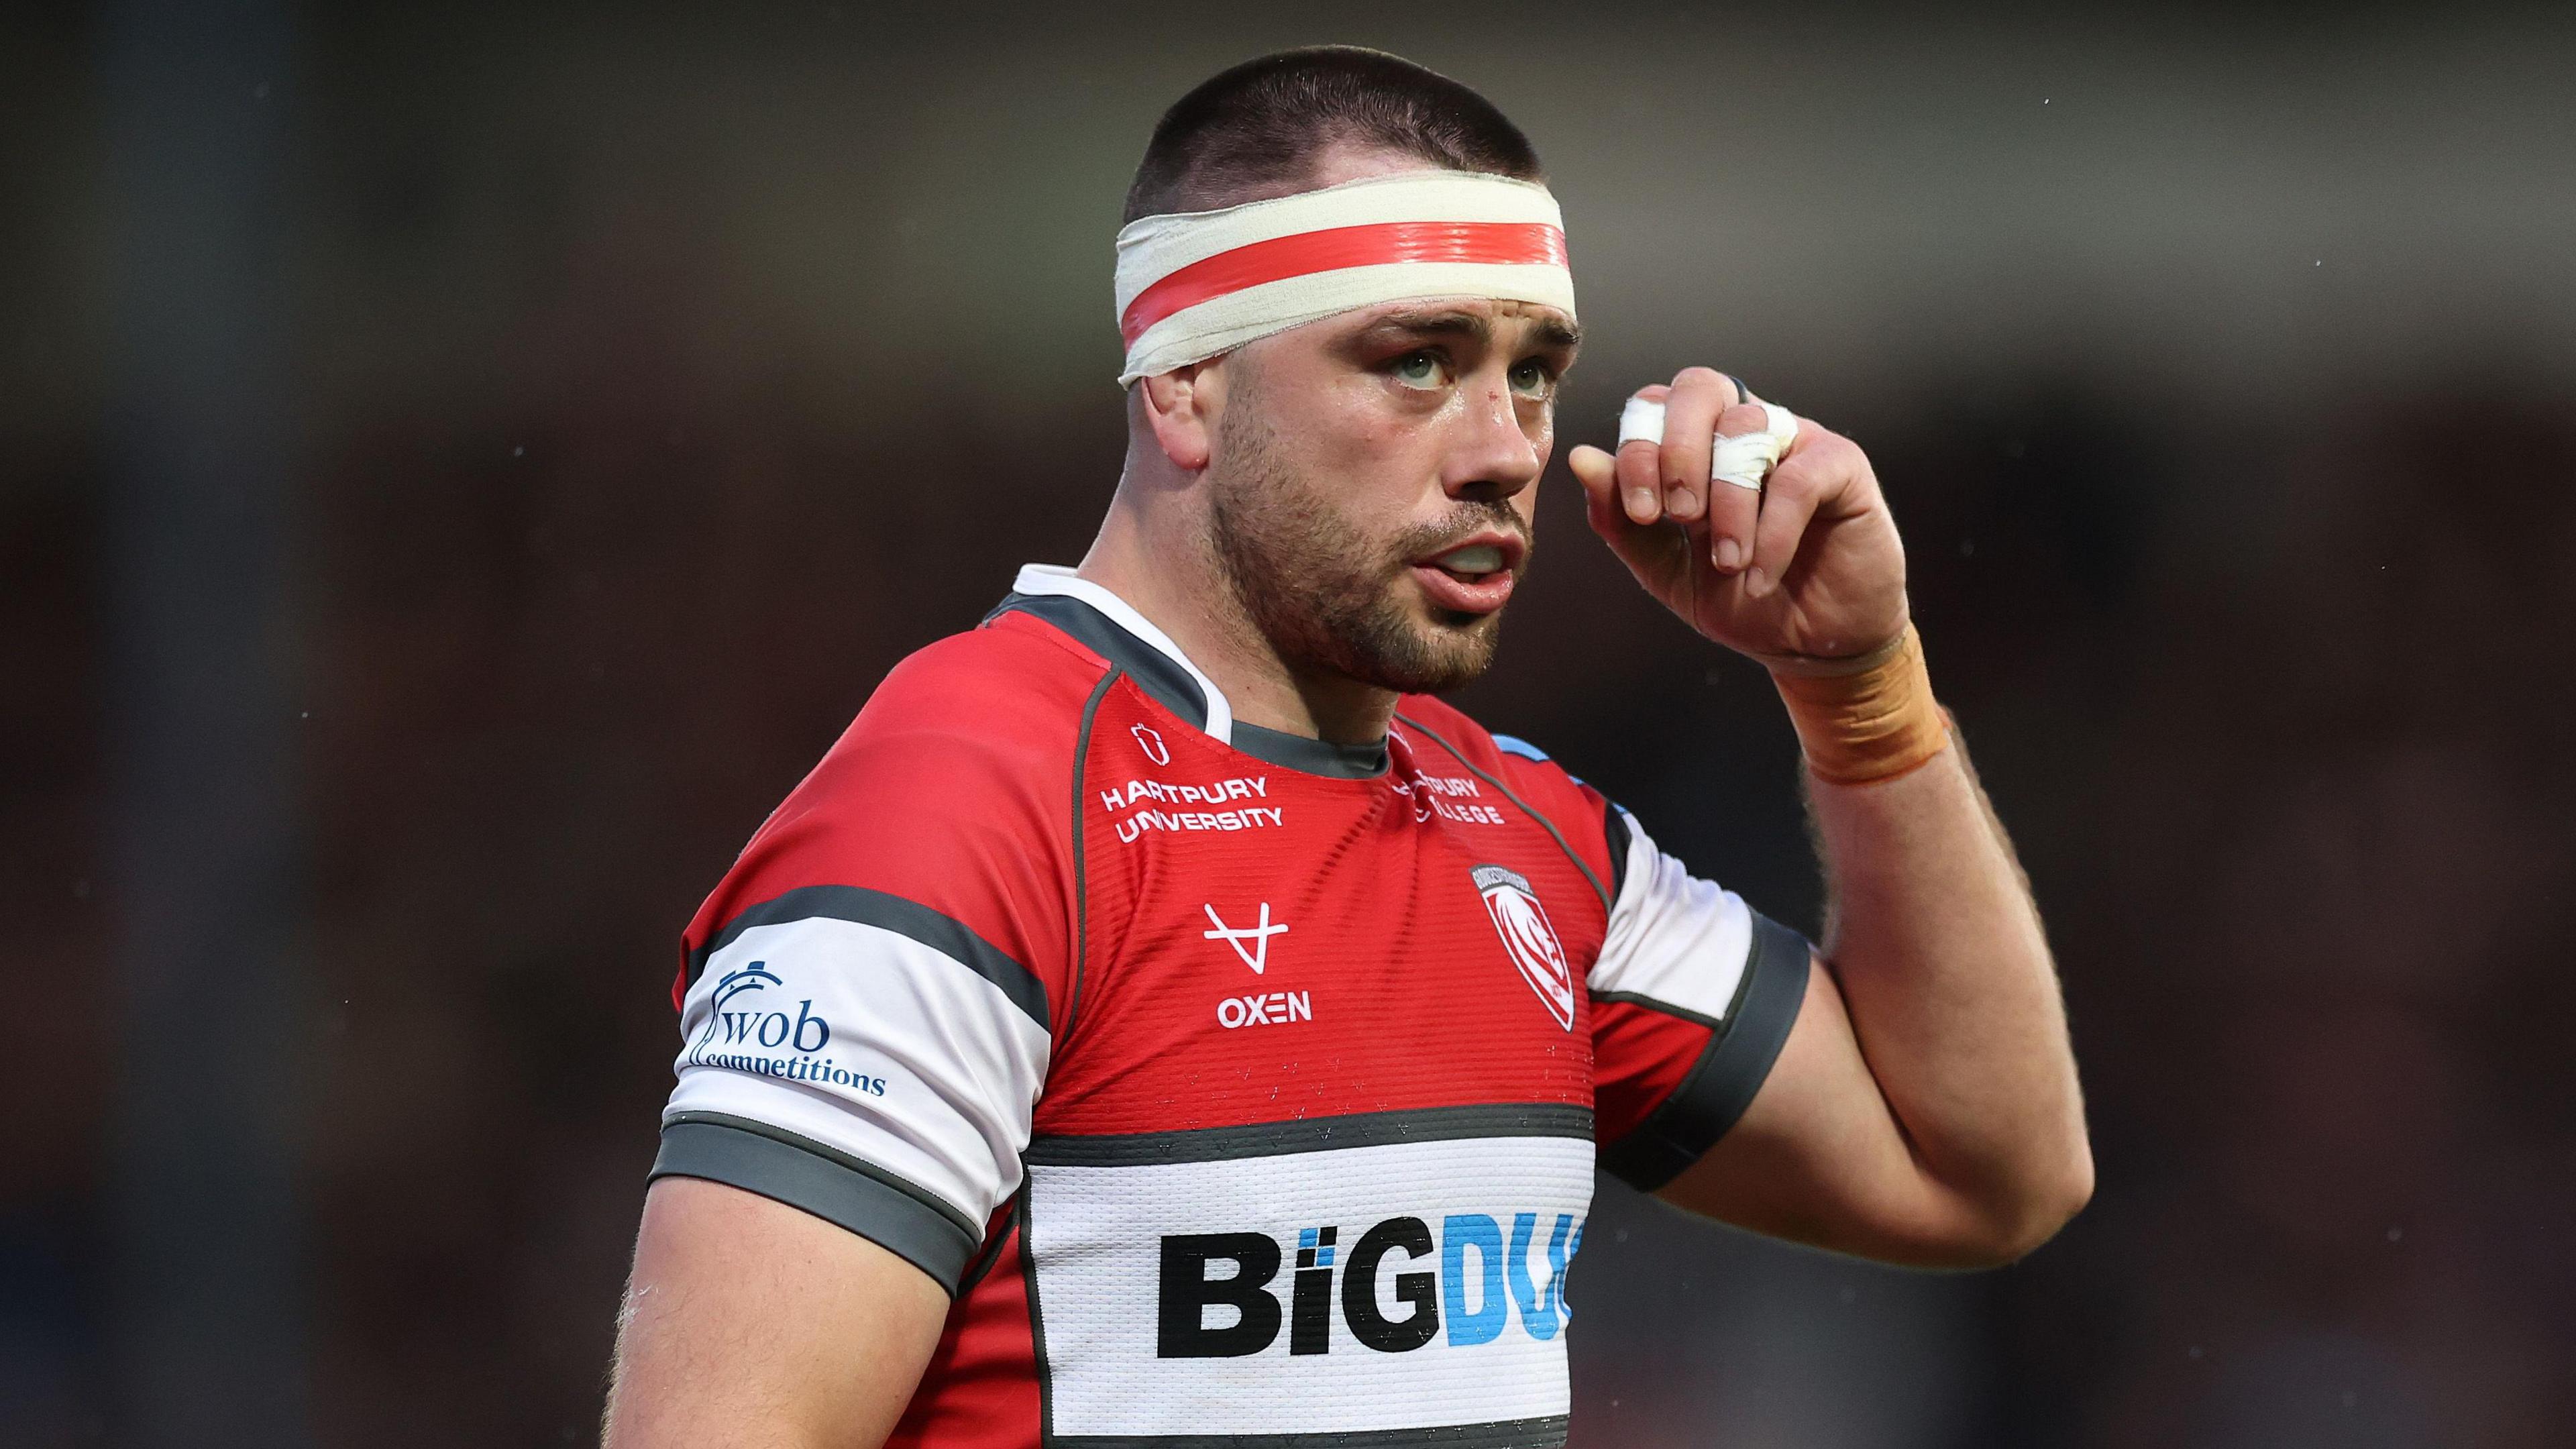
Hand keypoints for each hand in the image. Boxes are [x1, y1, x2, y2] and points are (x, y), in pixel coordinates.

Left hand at [1566, 367, 1908, 666]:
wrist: (1808, 643)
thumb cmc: (1738, 596)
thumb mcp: (1665, 567)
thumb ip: (1622, 520)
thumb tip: (1582, 458)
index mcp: (1695, 442)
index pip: (1653, 404)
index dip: (1638, 447)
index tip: (1639, 512)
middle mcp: (1742, 426)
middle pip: (1699, 387)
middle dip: (1676, 450)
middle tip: (1678, 516)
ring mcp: (1794, 439)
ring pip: (1746, 430)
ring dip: (1727, 502)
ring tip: (1728, 563)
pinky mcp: (1841, 465)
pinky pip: (1798, 477)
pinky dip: (1772, 532)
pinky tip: (1759, 575)